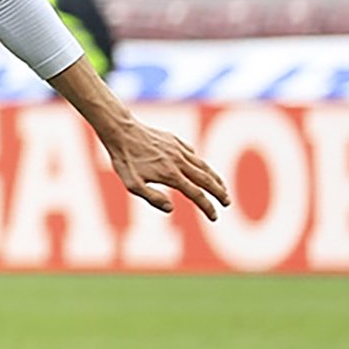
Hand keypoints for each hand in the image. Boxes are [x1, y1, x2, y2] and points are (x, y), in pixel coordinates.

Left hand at [99, 117, 229, 219]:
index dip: (208, 207)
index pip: (197, 194)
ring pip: (204, 166)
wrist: (121, 131)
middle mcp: (180, 162)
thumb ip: (152, 197)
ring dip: (216, 178)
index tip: (214, 217)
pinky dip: (201, 163)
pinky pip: (193, 154)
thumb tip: (171, 209)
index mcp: (171, 175)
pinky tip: (202, 168)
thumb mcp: (132, 184)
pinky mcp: (176, 141)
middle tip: (226, 203)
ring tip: (222, 188)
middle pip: (207, 180)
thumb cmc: (124, 160)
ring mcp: (179, 150)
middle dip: (219, 193)